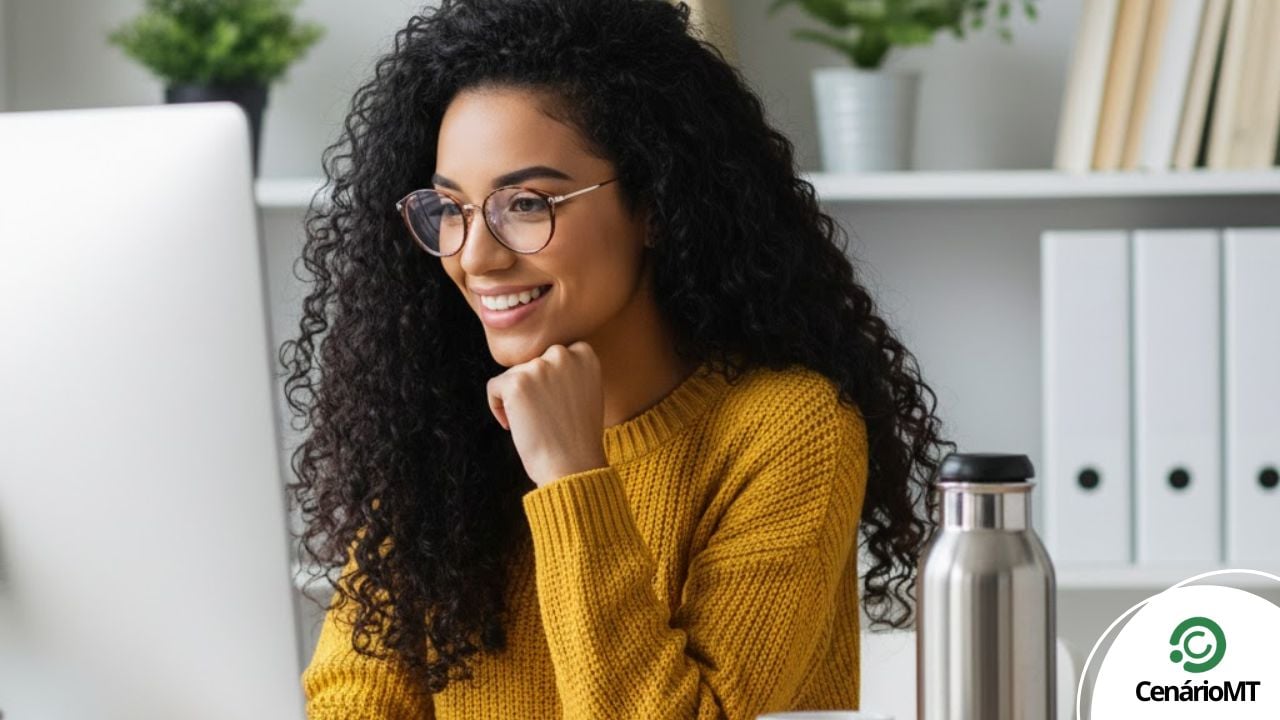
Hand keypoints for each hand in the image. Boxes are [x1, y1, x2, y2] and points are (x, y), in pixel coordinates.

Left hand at [486, 341, 608, 487]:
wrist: (572, 465)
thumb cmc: (578, 438)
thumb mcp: (587, 393)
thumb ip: (570, 373)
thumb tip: (541, 368)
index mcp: (585, 355)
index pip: (556, 355)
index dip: (550, 381)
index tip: (553, 404)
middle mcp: (563, 355)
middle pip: (533, 363)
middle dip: (533, 388)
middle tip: (542, 416)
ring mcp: (538, 367)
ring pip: (514, 375)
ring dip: (516, 399)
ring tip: (531, 424)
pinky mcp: (516, 382)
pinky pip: (494, 387)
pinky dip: (497, 406)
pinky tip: (512, 425)